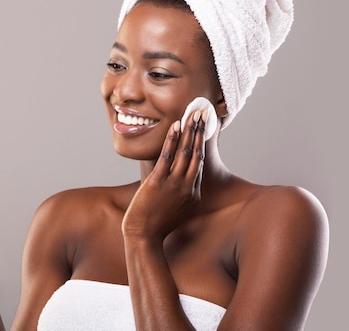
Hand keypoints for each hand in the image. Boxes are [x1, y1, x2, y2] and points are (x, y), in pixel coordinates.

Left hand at [122, 110, 206, 241]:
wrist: (144, 236)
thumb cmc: (157, 224)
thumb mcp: (178, 209)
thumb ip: (183, 194)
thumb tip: (183, 181)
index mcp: (194, 193)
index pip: (199, 162)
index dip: (202, 142)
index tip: (204, 127)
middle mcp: (188, 186)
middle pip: (197, 153)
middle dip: (200, 131)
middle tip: (204, 113)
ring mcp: (174, 184)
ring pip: (185, 152)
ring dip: (190, 131)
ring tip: (193, 114)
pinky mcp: (159, 182)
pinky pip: (167, 157)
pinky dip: (172, 140)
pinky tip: (175, 126)